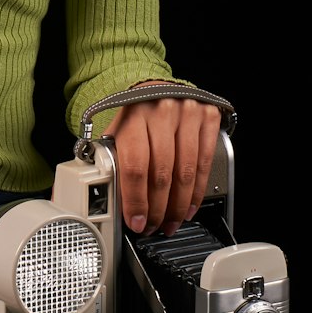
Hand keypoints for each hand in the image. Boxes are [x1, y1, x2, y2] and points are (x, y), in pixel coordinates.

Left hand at [104, 94, 219, 235]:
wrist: (157, 85)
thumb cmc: (134, 114)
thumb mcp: (117, 131)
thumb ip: (112, 160)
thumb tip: (104, 197)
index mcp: (133, 116)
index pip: (135, 166)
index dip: (136, 200)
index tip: (136, 221)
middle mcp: (161, 112)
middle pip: (162, 173)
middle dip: (158, 209)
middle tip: (153, 227)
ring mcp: (187, 113)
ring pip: (185, 173)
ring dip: (178, 206)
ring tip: (171, 222)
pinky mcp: (208, 116)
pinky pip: (204, 164)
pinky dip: (197, 191)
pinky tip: (188, 206)